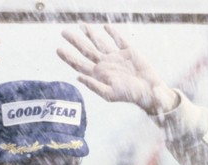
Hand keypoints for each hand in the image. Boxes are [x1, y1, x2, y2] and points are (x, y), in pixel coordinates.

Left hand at [57, 24, 178, 114]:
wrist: (149, 91)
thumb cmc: (130, 95)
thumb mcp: (110, 93)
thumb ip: (94, 85)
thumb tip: (78, 76)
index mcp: (98, 75)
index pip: (79, 64)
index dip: (68, 57)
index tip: (58, 49)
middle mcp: (105, 65)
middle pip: (86, 51)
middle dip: (75, 42)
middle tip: (64, 32)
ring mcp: (116, 57)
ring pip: (100, 43)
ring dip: (90, 34)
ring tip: (82, 25)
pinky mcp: (128, 51)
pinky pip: (118, 39)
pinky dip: (112, 33)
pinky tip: (105, 27)